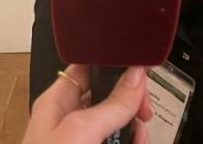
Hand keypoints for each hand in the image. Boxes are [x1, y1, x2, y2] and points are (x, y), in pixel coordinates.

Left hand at [22, 65, 152, 143]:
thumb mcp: (82, 131)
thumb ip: (112, 104)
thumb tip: (137, 76)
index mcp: (58, 102)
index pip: (90, 68)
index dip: (115, 67)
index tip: (141, 74)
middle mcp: (70, 120)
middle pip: (110, 97)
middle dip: (131, 104)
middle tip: (144, 113)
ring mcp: (82, 142)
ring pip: (118, 126)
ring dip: (134, 130)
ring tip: (140, 139)